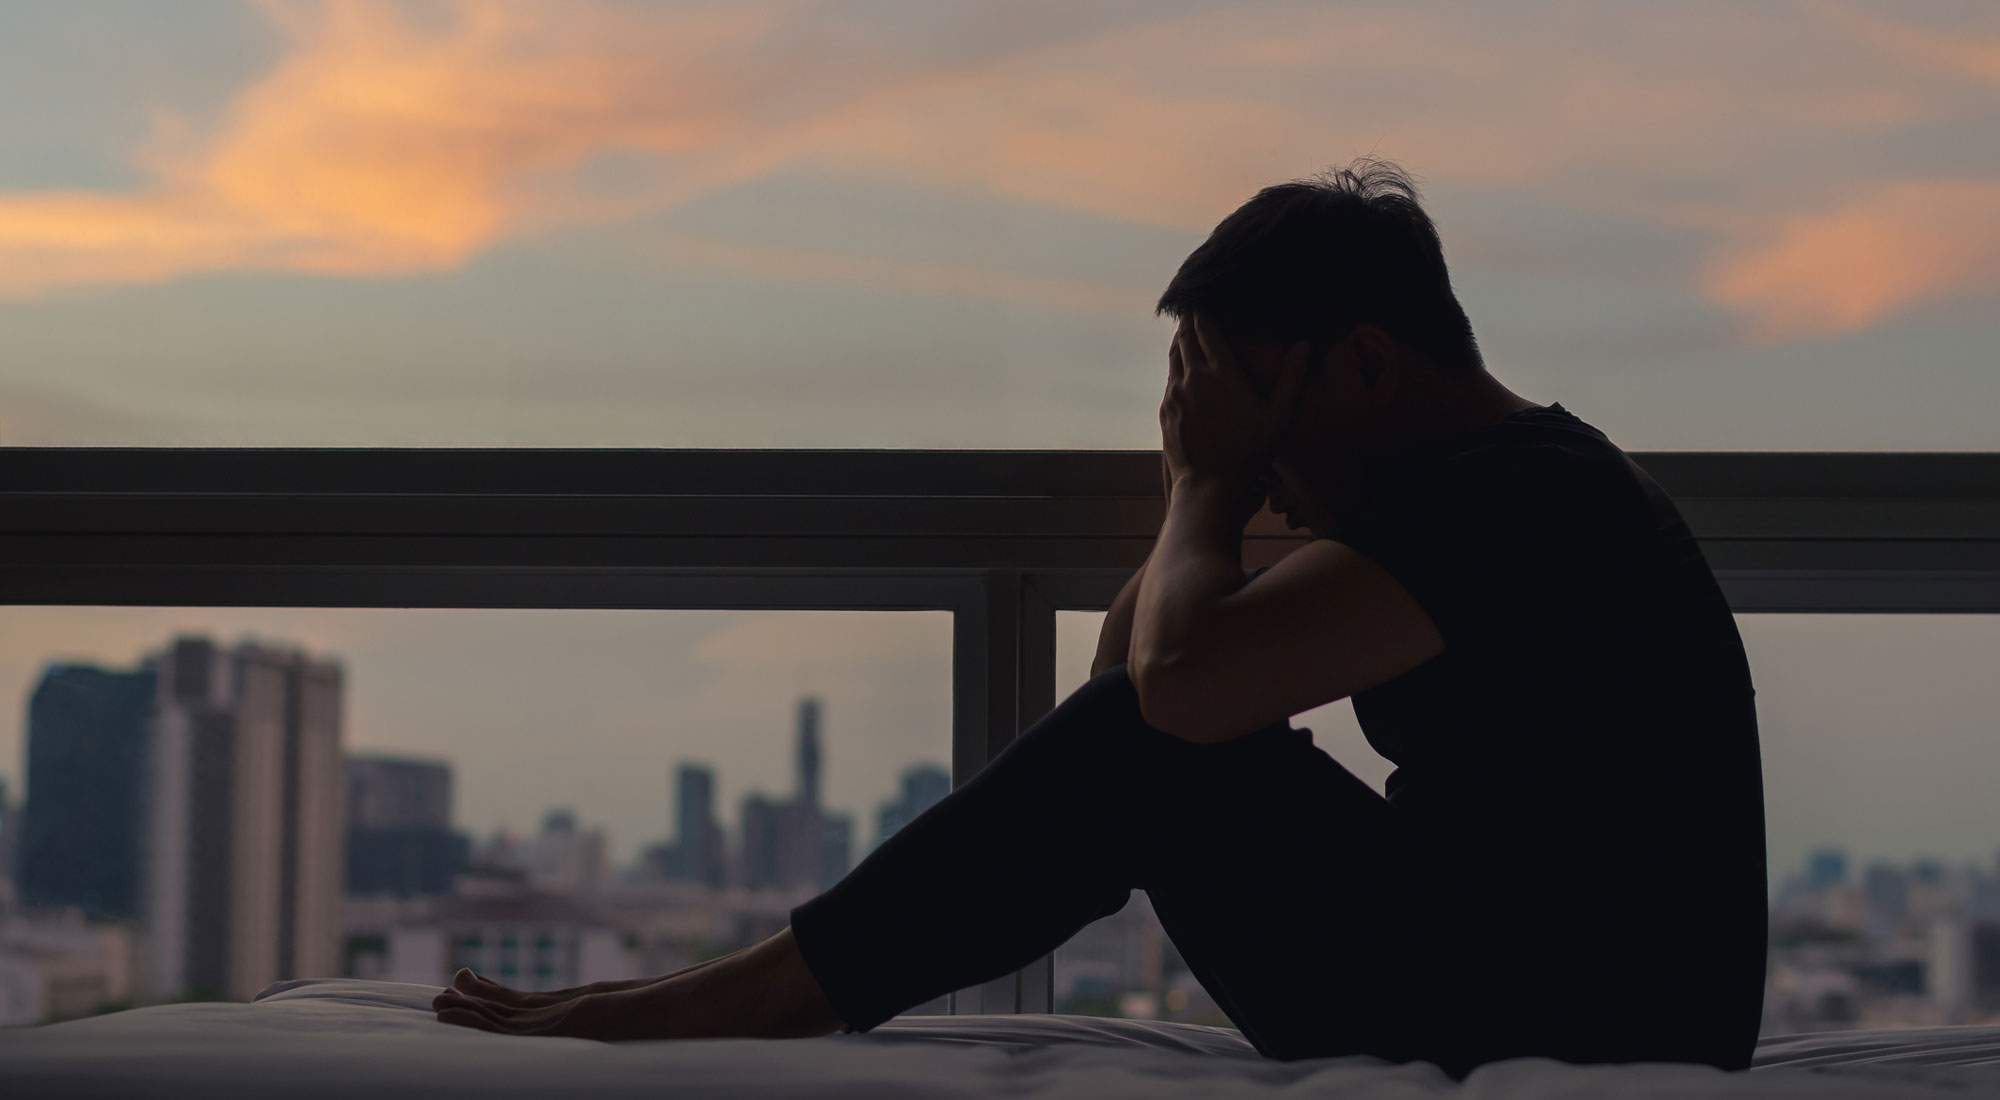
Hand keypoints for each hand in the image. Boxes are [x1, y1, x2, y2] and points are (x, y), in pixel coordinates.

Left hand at [1160, 316, 1308, 519]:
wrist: (1209, 484)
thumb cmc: (1249, 452)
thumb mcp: (1279, 416)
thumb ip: (1292, 377)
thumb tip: (1305, 344)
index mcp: (1223, 373)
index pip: (1207, 330)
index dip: (1204, 312)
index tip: (1205, 299)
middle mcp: (1195, 377)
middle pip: (1187, 337)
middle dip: (1190, 320)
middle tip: (1193, 307)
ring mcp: (1176, 392)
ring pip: (1174, 354)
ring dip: (1181, 339)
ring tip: (1186, 329)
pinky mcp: (1166, 408)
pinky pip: (1170, 377)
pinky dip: (1176, 363)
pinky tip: (1181, 366)